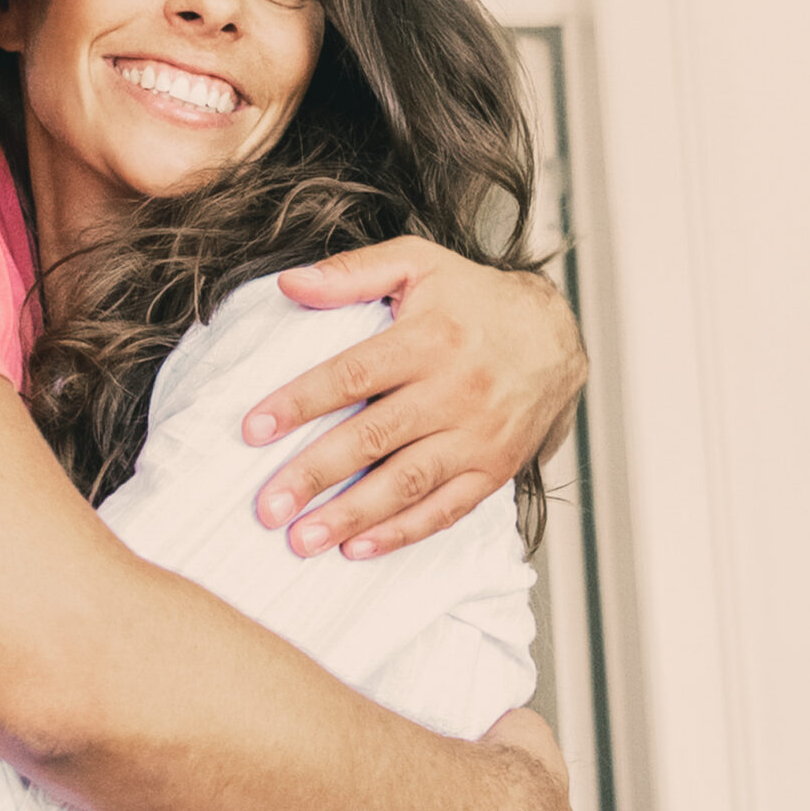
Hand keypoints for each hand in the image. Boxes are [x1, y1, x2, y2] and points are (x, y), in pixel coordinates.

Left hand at [245, 237, 585, 558]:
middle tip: (267, 507)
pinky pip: (446, 509)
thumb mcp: (417, 262)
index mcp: (428, 340)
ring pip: (407, 482)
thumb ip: (351, 272)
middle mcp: (454, 391)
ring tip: (301, 540)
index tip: (253, 429)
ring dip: (352, 516)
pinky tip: (358, 548)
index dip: (300, 402)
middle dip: (314, 475)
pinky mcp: (494, 469)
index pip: (352, 375)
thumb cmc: (473, 299)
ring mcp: (477, 435)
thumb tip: (289, 284)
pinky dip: (402, 532)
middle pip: (373, 438)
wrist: (556, 335)